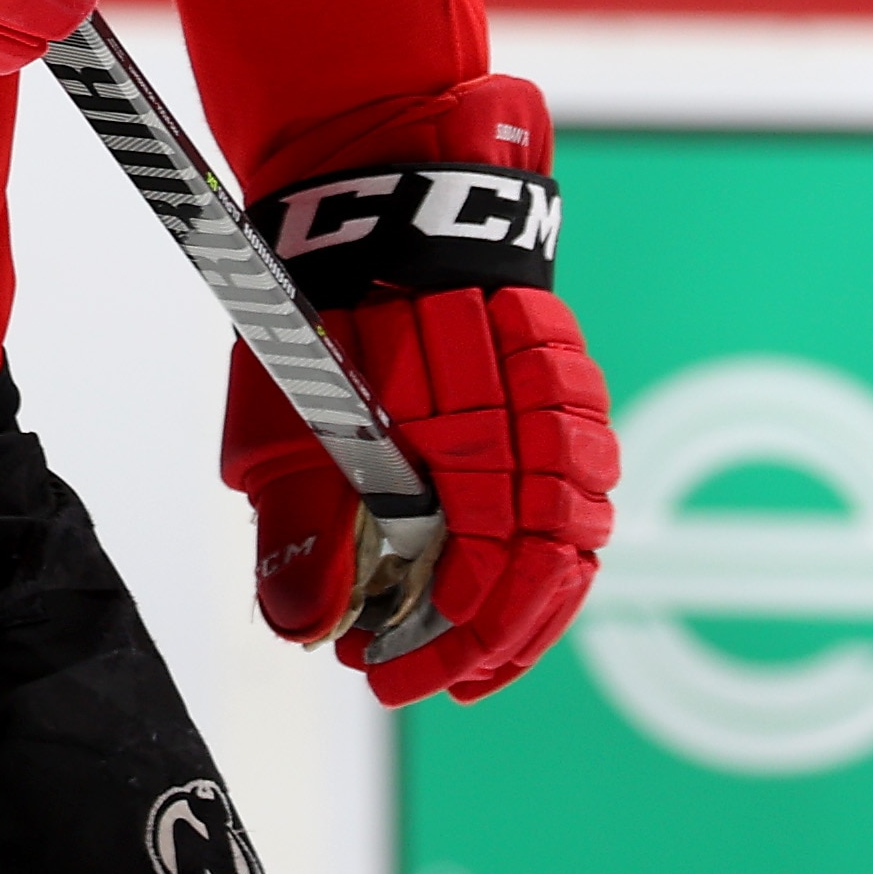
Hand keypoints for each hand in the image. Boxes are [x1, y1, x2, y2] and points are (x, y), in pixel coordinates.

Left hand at [248, 284, 616, 705]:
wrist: (378, 192)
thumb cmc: (325, 306)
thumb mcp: (284, 418)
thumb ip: (299, 527)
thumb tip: (303, 627)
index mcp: (472, 446)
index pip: (493, 582)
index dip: (449, 646)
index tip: (392, 677)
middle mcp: (537, 431)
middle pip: (552, 572)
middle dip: (496, 645)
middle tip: (437, 680)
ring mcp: (563, 403)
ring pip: (584, 528)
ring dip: (536, 600)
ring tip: (476, 642)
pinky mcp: (567, 380)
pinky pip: (589, 474)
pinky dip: (557, 536)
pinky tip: (509, 567)